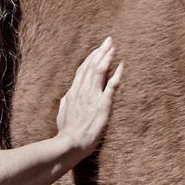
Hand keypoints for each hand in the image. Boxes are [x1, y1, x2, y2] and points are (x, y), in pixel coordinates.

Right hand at [55, 37, 122, 157]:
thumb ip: (66, 102)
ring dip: (107, 57)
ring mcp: (92, 96)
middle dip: (100, 51)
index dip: (90, 58)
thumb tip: (66, 96)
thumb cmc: (66, 132)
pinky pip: (111, 86)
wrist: (69, 143)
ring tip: (113, 46)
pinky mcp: (103, 105)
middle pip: (91, 66)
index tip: (97, 49)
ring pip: (100, 71)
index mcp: (73, 92)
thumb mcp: (62, 113)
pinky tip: (122, 65)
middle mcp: (83, 91)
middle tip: (108, 40)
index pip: (82, 70)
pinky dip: (117, 74)